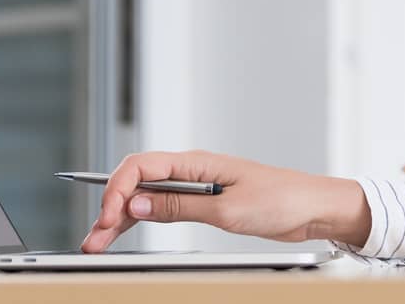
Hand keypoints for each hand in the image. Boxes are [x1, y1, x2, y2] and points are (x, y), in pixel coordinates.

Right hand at [79, 149, 371, 253]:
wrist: (312, 207)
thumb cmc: (281, 200)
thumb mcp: (227, 209)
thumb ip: (180, 207)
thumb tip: (137, 204)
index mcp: (197, 162)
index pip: (141, 167)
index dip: (116, 191)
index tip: (108, 219)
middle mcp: (193, 170)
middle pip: (137, 182)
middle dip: (110, 208)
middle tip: (92, 240)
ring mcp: (197, 185)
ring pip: (145, 197)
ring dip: (120, 218)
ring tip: (98, 243)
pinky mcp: (204, 202)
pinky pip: (163, 208)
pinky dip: (141, 221)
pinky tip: (125, 233)